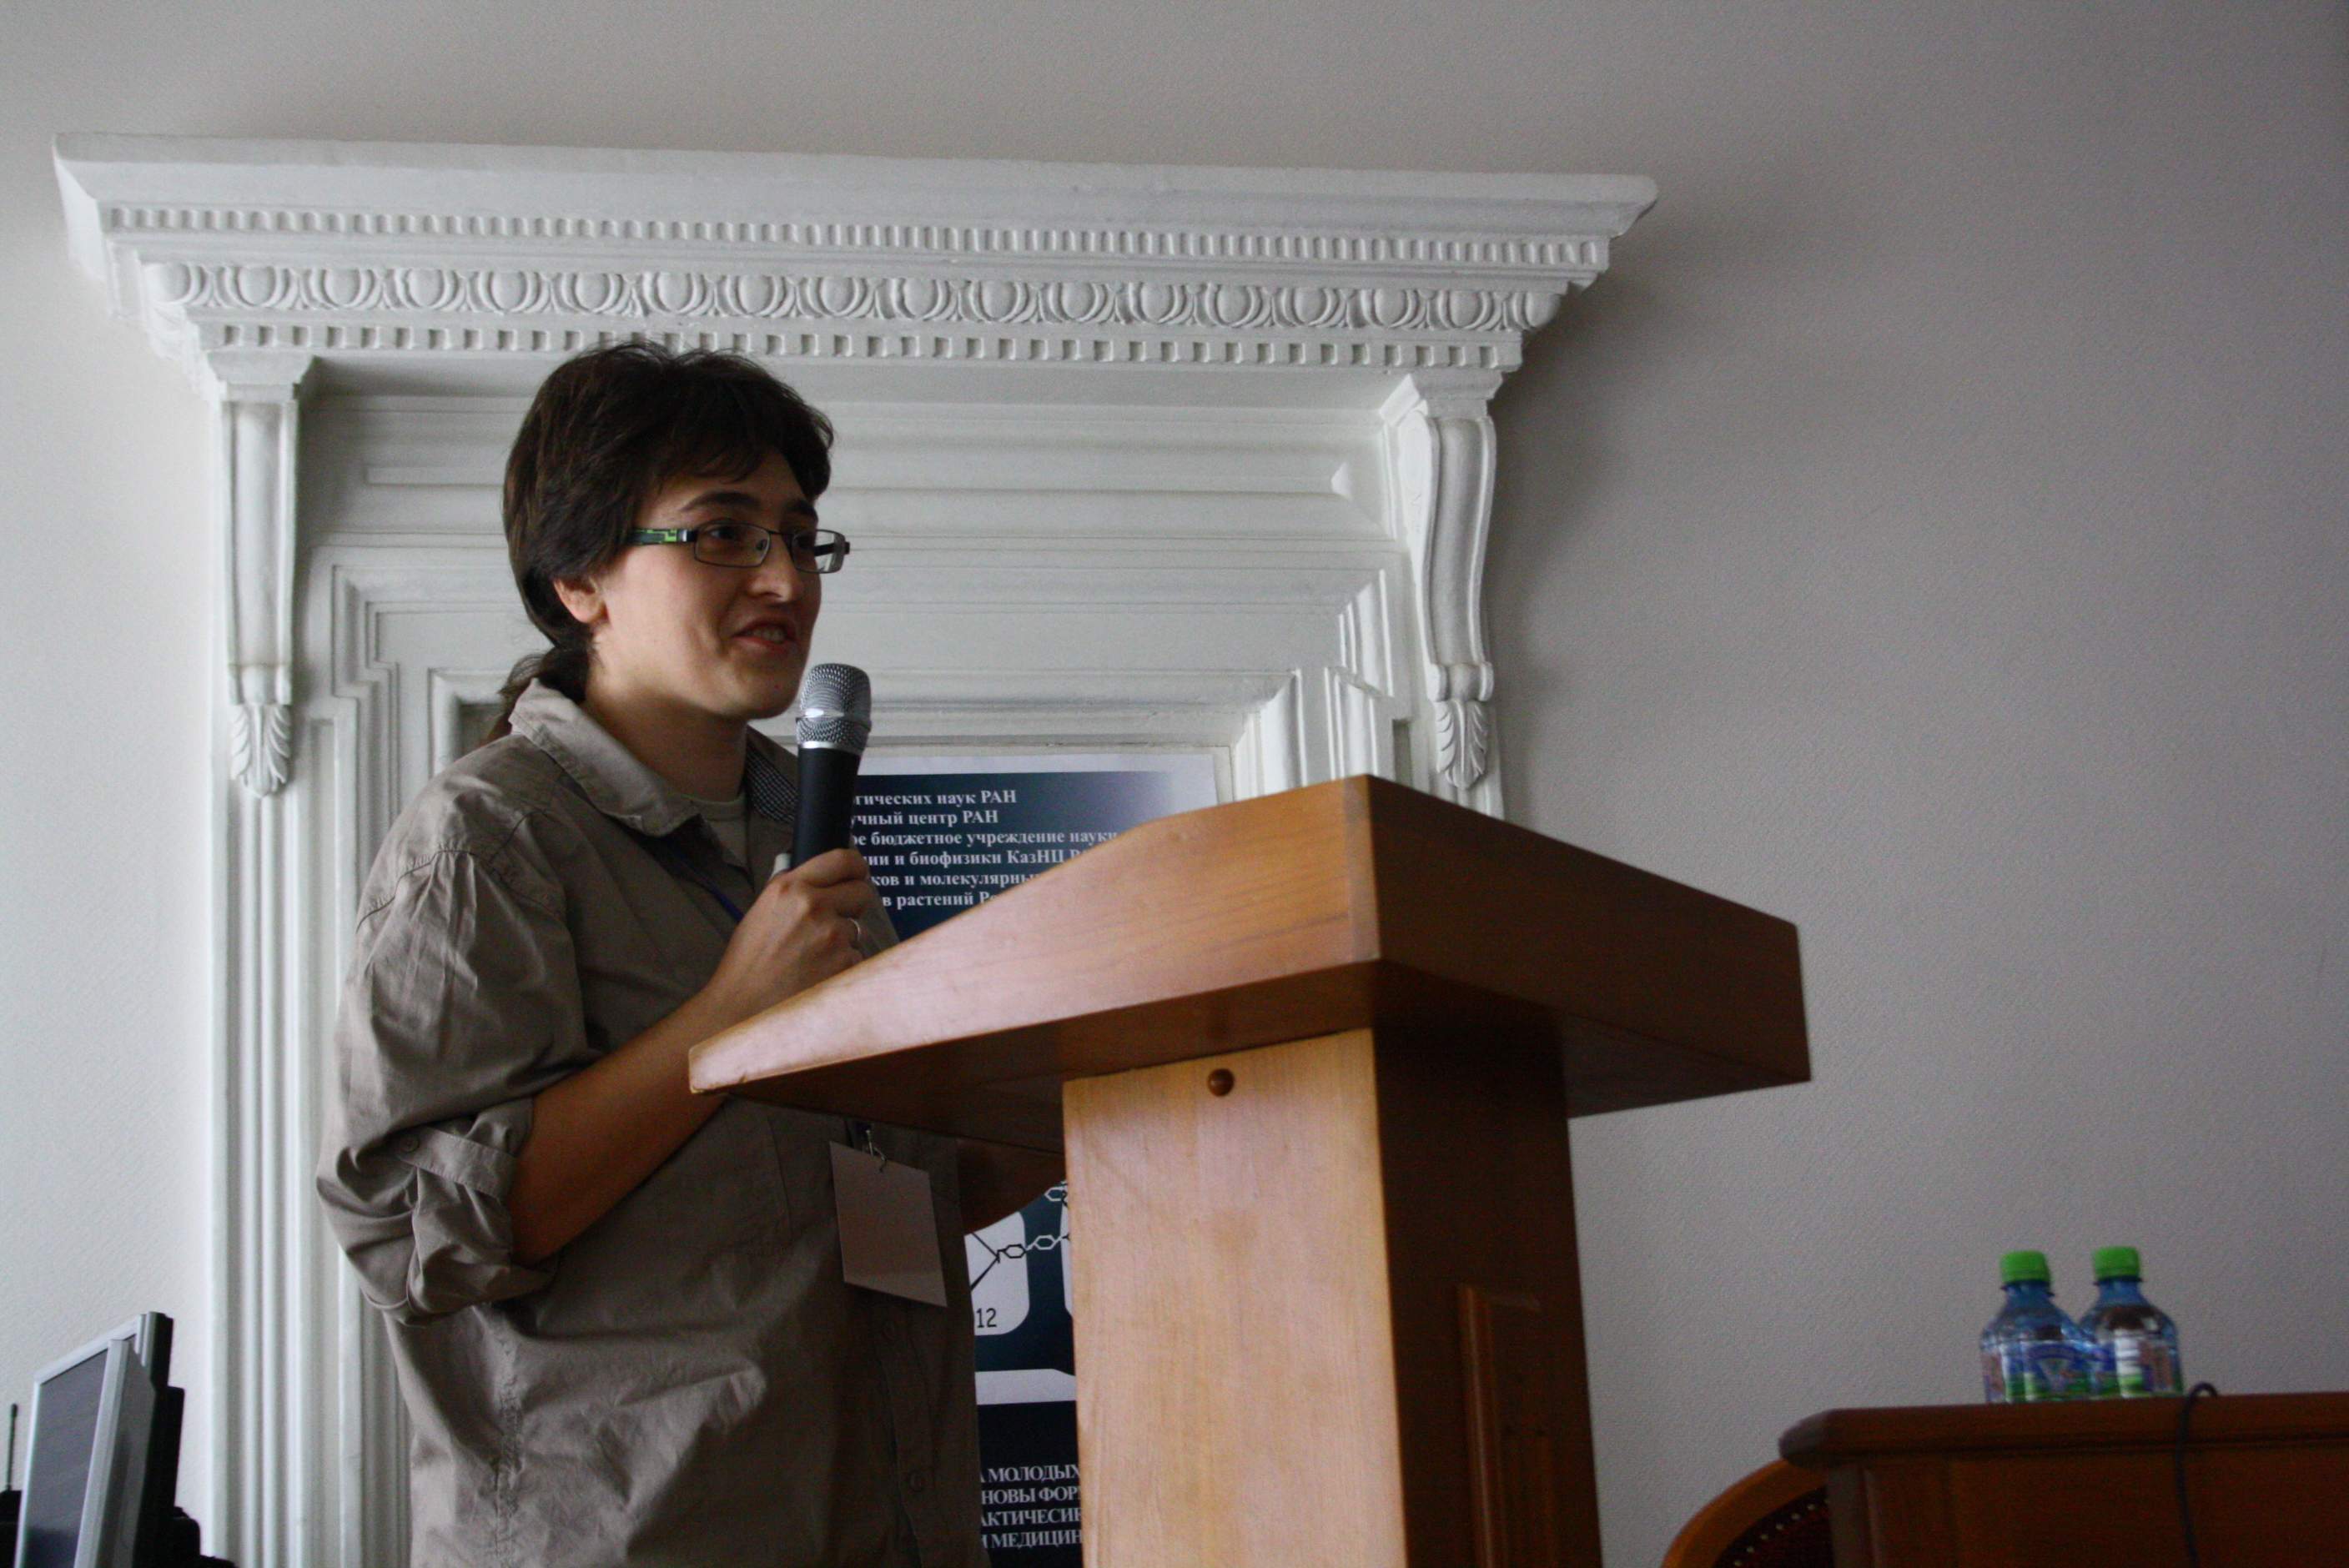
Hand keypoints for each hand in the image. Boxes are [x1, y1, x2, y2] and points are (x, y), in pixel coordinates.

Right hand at [699, 847, 879, 1028]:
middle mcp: (813, 906)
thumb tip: (814, 874)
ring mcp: (832, 935)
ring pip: (859, 928)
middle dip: (853, 904)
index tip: (857, 873)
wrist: (742, 1008)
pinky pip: (857, 956)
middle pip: (862, 891)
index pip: (841, 859)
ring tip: (814, 957)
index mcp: (789, 888)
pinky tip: (818, 974)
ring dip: (845, 940)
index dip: (855, 866)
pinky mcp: (844, 962)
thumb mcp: (760, 913)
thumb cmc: (748, 964)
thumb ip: (789, 890)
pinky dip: (843, 965)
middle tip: (836, 919)